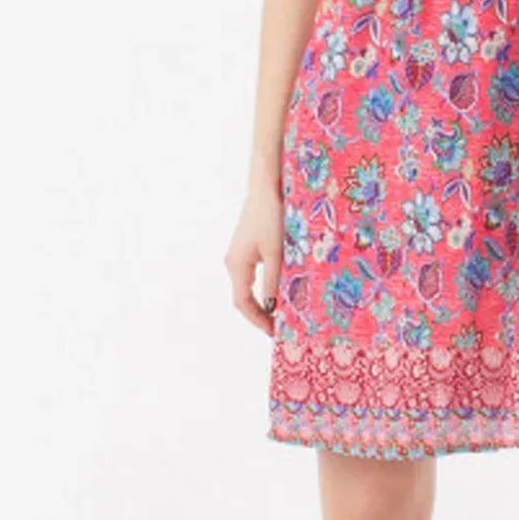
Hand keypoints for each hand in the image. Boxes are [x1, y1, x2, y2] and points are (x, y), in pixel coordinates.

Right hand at [224, 184, 282, 337]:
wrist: (266, 185)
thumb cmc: (270, 215)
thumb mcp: (276, 252)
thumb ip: (274, 281)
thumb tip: (272, 308)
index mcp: (237, 265)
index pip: (243, 303)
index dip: (257, 321)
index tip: (273, 333)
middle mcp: (235, 262)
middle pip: (245, 297)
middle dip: (261, 314)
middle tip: (281, 327)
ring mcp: (241, 254)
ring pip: (251, 286)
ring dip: (265, 300)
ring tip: (284, 312)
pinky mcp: (250, 246)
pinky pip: (256, 273)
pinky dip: (267, 286)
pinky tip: (283, 288)